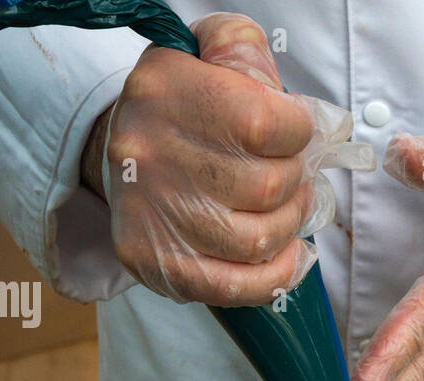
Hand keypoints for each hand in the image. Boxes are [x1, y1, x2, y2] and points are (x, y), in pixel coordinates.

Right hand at [83, 13, 373, 305]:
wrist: (119, 144)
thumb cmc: (184, 102)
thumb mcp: (210, 51)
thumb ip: (251, 55)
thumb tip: (305, 112)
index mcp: (167, 91)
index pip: (268, 124)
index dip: (301, 133)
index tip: (299, 133)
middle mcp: (151, 154)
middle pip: (269, 187)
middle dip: (299, 182)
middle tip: (296, 175)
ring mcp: (150, 213)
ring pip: (258, 240)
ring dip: (290, 225)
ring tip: (287, 208)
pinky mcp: (152, 260)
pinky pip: (233, 286)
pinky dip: (273, 276)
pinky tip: (288, 255)